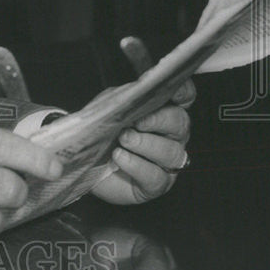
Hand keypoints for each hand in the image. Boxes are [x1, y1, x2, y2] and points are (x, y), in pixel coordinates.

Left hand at [91, 37, 193, 204]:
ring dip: (145, 144)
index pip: (184, 97)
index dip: (183, 92)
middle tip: (137, 121)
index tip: (171, 89)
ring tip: (123, 139)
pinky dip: (137, 165)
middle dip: (159, 120)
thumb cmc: (103, 130)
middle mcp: (172, 135)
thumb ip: (125, 95)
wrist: (85, 161)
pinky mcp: (157, 184)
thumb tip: (139, 85)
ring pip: (171, 152)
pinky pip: (157, 176)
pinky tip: (120, 157)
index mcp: (164, 110)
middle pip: (180, 123)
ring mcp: (167, 161)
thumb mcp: (109, 105)